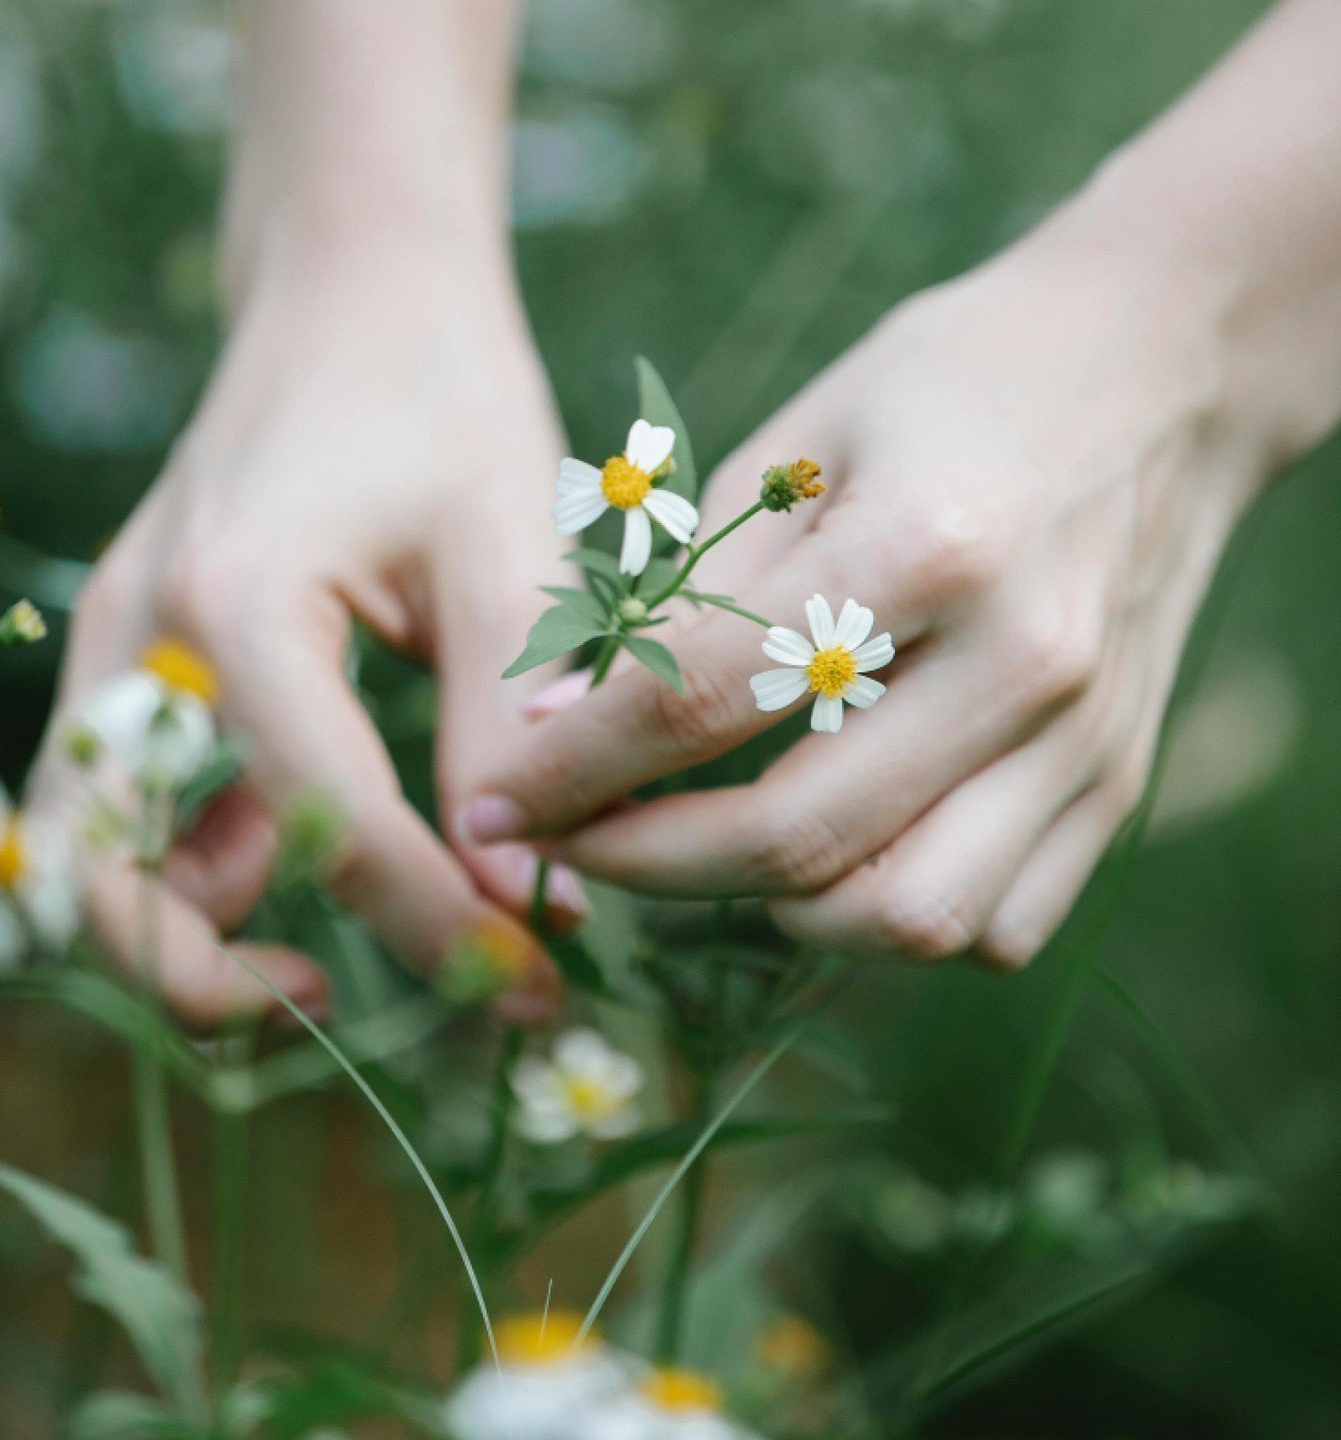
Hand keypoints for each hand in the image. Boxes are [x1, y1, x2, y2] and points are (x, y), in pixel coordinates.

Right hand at [31, 255, 578, 1023]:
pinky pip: (138, 802)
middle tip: (350, 1005)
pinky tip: (319, 857)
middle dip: (215, 982)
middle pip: (109, 881)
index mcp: (233, 604)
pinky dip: (207, 864)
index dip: (440, 928)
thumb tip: (529, 899)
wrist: (356, 291)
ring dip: (193, 935)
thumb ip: (511, 727)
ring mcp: (122, 648)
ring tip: (329, 956)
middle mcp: (140, 638)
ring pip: (98, 857)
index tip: (534, 986)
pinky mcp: (146, 658)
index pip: (332, 825)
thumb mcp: (507, 552)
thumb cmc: (442, 396)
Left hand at [459, 220, 1266, 968]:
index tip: (496, 804)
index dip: (574, 769)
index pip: (701, 699)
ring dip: (774, 914)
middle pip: (797, 839)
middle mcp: (1019, 660)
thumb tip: (547, 724)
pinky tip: (839, 857)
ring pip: (906, 918)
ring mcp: (1085, 738)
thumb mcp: (798, 443)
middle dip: (645, 866)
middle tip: (576, 846)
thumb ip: (680, 594)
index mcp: (927, 542)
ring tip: (709, 855)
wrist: (1167, 369)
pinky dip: (888, 920)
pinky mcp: (1120, 784)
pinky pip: (994, 927)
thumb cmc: (955, 383)